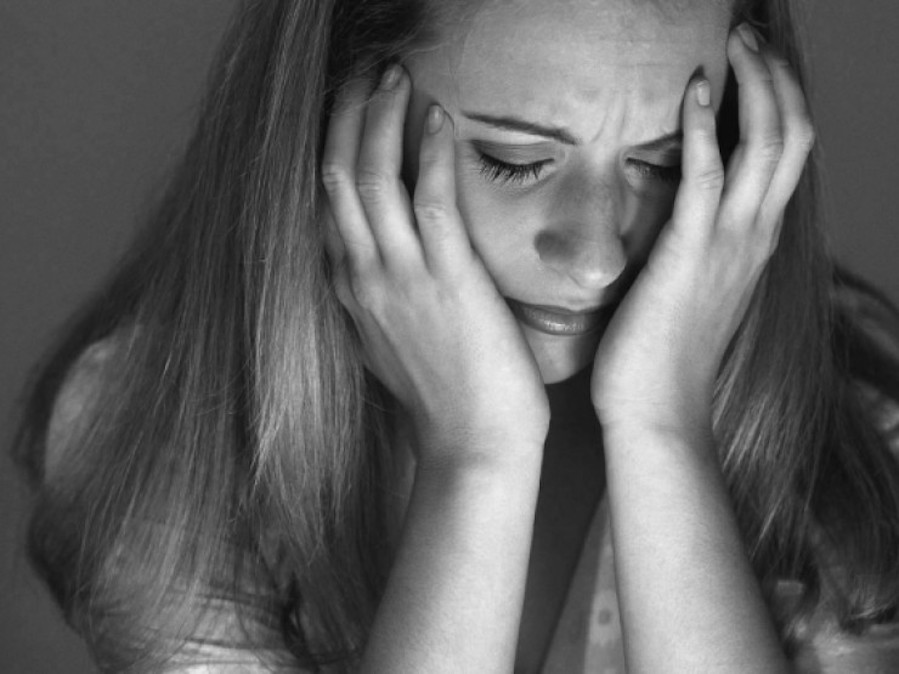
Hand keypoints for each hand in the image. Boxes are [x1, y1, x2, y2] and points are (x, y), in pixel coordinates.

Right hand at [321, 66, 549, 466]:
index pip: (326, 200)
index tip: (348, 107)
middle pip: (337, 175)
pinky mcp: (447, 283)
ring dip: (380, 117)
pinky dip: (431, 154)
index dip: (333, 145)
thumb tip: (375, 268)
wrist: (471, 445)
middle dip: (347, 114)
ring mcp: (400, 279)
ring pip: (372, 178)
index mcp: (349, 289)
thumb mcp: (389, 343)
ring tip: (395, 73)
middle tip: (367, 70)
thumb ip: (375, 299)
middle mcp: (363, 277)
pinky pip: (431, 203)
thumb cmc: (442, 397)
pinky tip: (439, 118)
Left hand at [591, 25, 814, 434]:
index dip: (779, 101)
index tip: (754, 64)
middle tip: (750, 34)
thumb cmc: (661, 358)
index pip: (785, 155)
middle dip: (778, 76)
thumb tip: (674, 221)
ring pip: (768, 144)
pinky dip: (704, 129)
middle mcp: (753, 236)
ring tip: (736, 39)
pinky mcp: (689, 255)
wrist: (656, 414)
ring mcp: (728, 245)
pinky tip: (692, 90)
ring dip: (756, 83)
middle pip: (793, 135)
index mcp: (752, 243)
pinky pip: (706, 178)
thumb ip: (693, 250)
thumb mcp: (690, 291)